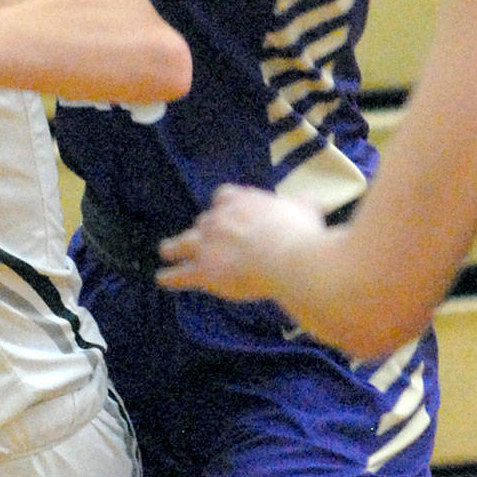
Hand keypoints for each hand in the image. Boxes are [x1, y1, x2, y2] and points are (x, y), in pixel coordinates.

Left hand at [155, 183, 326, 300]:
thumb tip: (315, 202)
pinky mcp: (204, 270)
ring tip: (165, 249)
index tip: (224, 210)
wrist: (286, 257)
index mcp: (241, 202)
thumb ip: (303, 206)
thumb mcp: (305, 210)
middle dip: (205, 230)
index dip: (224, 206)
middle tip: (205, 238)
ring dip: (173, 247)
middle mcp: (219, 219)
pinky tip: (162, 279)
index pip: (224, 197)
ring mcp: (207, 244)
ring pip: (183, 242)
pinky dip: (171, 277)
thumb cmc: (299, 232)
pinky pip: (182, 274)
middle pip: (205, 221)